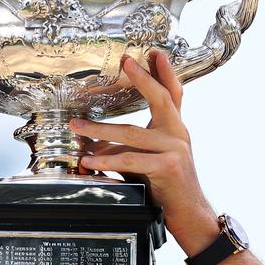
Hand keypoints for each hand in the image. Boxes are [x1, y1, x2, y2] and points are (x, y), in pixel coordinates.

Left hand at [69, 52, 217, 254]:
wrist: (187, 212)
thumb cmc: (165, 184)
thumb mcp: (147, 157)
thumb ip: (126, 144)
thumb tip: (92, 137)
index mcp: (174, 128)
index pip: (173, 93)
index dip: (164, 72)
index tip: (154, 52)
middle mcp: (177, 134)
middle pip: (161, 99)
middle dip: (142, 78)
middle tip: (126, 61)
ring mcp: (175, 149)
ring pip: (131, 134)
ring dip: (99, 129)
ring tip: (76, 126)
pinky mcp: (167, 167)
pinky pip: (129, 160)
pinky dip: (105, 159)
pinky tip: (88, 159)